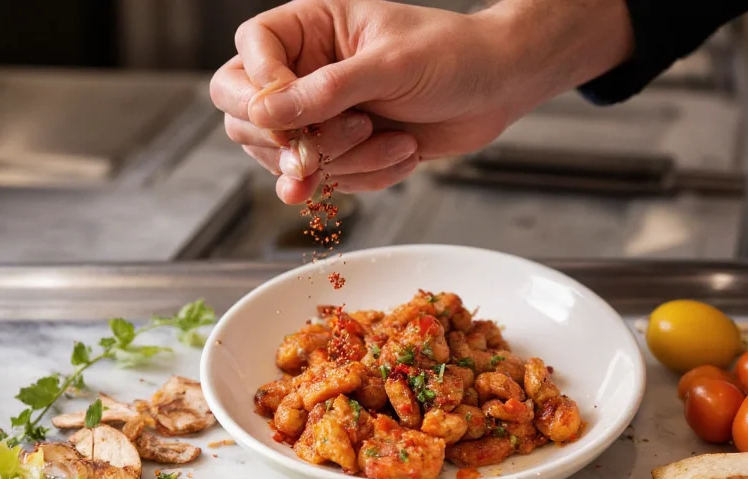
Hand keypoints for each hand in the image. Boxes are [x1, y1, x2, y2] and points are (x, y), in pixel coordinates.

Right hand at [210, 0, 633, 204]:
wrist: (498, 89)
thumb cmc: (453, 56)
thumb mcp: (389, 66)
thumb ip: (326, 91)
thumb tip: (267, 113)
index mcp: (311, 28)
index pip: (250, 56)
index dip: (261, 92)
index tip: (291, 118)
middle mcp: (308, 72)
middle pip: (248, 115)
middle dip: (298, 140)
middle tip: (347, 136)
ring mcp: (324, 115)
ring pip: (289, 159)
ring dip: (342, 163)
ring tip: (391, 141)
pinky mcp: (345, 150)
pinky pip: (329, 180)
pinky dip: (366, 177)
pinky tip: (402, 152)